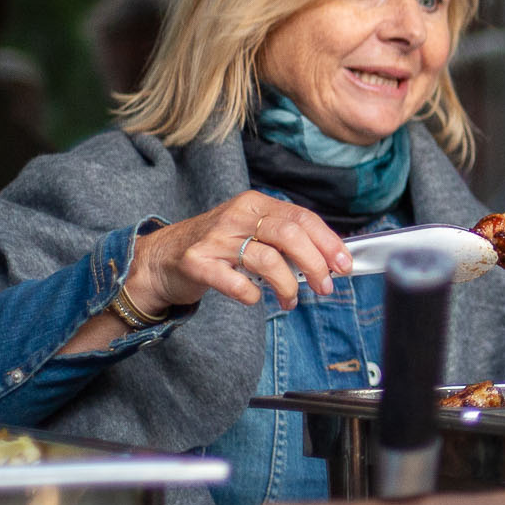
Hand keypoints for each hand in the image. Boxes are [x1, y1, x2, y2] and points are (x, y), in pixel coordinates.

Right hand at [127, 195, 352, 313]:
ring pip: (266, 259)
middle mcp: (236, 216)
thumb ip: (285, 241)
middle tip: (325, 286)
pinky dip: (251, 295)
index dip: (328, 241)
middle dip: (314, 264)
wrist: (160, 258)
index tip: (344, 264)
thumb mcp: (251, 231)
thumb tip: (328, 260)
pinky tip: (254, 298)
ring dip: (288, 285)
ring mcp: (215, 239)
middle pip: (289, 234)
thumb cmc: (216, 247)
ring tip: (291, 300)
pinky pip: (235, 283)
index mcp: (255, 204)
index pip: (301, 217)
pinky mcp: (197, 264)